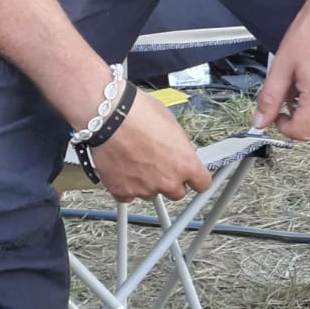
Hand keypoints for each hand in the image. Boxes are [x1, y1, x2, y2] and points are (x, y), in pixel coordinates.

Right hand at [92, 91, 212, 203]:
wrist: (107, 116)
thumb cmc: (137, 113)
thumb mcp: (171, 124)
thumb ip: (180, 146)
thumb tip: (180, 150)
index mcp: (185, 164)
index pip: (202, 184)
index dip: (195, 179)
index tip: (191, 177)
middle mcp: (167, 181)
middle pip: (176, 192)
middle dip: (169, 181)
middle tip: (157, 164)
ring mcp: (145, 188)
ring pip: (151, 193)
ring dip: (146, 182)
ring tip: (135, 160)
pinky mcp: (122, 191)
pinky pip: (127, 195)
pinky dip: (125, 185)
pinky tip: (121, 168)